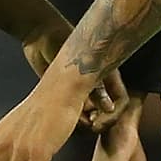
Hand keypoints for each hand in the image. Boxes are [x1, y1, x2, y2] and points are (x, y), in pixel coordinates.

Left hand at [22, 14, 122, 128]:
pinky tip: (61, 117)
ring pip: (89, 112)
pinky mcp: (65, 91)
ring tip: (73, 122)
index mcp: (108, 72)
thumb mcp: (82, 64)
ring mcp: (82, 87)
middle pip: (105, 110)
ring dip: (83, 121)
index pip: (120, 100)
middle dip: (97, 121)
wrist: (40, 34)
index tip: (99, 123)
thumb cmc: (62, 40)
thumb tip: (109, 108)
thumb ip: (97, 87)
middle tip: (87, 126)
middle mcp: (97, 81)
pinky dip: (69, 117)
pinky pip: (72, 110)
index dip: (113, 115)